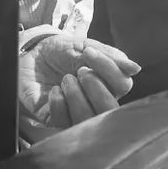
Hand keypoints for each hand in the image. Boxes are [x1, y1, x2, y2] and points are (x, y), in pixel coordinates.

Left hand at [18, 33, 138, 144]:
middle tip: (78, 70)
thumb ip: (111, 56)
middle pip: (110, 107)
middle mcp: (97, 101)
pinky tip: (53, 91)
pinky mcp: (57, 120)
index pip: (123, 85)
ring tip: (65, 79)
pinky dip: (58, 103)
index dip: (108, 69)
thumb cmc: (62, 50)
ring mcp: (77, 113)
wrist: (31, 53)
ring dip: (76, 95)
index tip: (88, 53)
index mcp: (109, 84)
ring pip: (88, 118)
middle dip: (94, 85)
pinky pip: (64, 122)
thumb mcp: (86, 46)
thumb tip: (136, 68)